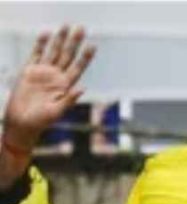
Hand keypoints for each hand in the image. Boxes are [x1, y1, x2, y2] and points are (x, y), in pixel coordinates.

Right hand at [3, 26, 94, 150]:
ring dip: (59, 39)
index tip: (93, 46)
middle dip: (74, 42)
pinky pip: (37, 54)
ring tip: (65, 26)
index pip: (78, 68)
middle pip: (68, 55)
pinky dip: (41, 44)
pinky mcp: (30, 71)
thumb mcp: (57, 111)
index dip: (85, 57)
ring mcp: (43, 72)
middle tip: (81, 28)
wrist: (22, 122)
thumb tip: (82, 88)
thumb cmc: (42, 121)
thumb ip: (69, 100)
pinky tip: (46, 33)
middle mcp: (57, 77)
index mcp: (66, 86)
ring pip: (53, 52)